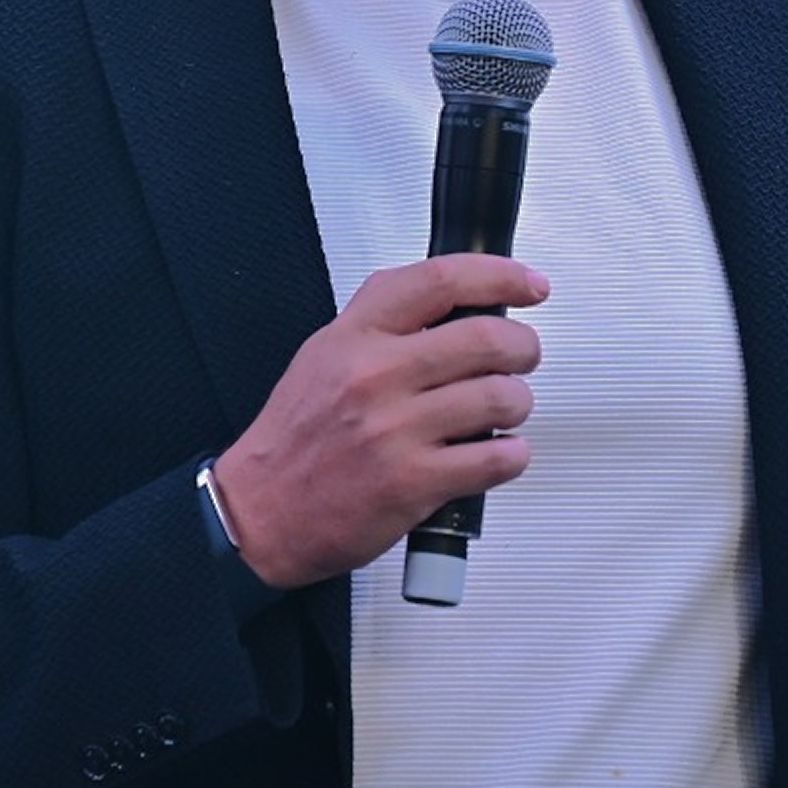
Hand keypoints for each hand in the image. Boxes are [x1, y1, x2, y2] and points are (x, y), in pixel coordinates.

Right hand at [206, 253, 547, 591]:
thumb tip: (453, 301)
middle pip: (486, 338)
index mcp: (355, 337)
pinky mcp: (413, 483)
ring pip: (500, 398)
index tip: (529, 285)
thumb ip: (383, 322)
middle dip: (522, 346)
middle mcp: (376, 377)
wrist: (259, 513)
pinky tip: (497, 452)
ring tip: (505, 409)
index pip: (441, 281)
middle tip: (523, 355)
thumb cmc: (295, 439)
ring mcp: (395, 431)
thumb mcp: (324, 355)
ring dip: (518, 402)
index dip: (500, 275)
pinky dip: (511, 454)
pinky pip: (496, 458)